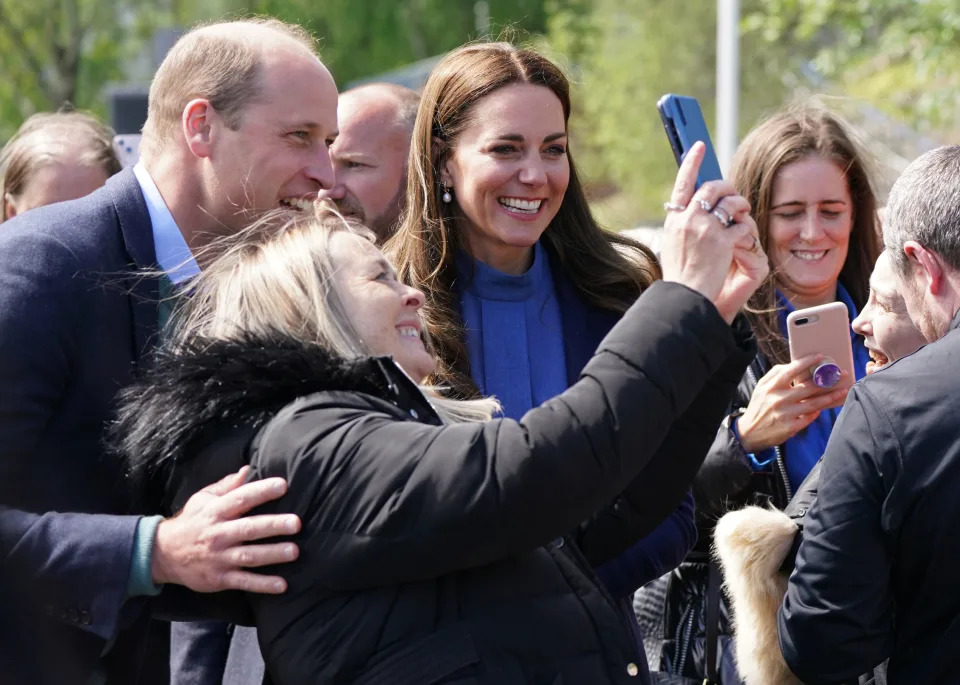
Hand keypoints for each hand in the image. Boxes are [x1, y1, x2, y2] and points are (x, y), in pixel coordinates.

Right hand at [151, 466, 300, 593]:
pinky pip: (244, 582)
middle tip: (296, 523)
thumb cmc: (191, 522)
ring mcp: (219, 558)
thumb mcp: (202, 499)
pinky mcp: (219, 578)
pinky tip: (282, 585)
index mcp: (216, 511)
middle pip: (248, 529)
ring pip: (248, 556)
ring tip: (294, 551)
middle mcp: (218, 534)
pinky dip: (263, 584)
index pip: (240, 499)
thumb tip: (248, 469)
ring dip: (272, 554)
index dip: (261, 491)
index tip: (283, 485)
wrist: (163, 554)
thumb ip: (227, 486)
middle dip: (273, 526)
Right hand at [660, 142, 765, 321]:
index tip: (699, 147)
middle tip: (736, 198)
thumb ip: (683, 225)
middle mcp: (688, 219)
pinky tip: (743, 242)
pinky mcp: (722, 241)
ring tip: (743, 216)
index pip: (682, 183)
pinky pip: (743, 225)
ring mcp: (705, 229)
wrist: (684, 296)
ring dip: (742, 207)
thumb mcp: (673, 245)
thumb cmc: (680, 275)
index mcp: (674, 219)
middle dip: (728, 189)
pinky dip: (747, 231)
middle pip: (713, 188)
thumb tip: (695, 208)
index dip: (692, 162)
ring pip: (732, 203)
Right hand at [737, 354, 850, 452]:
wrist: (749, 433)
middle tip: (842, 374)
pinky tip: (828, 406)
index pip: (791, 371)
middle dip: (827, 379)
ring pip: (813, 403)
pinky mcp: (790, 427)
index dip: (806, 362)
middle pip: (808, 387)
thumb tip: (793, 365)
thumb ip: (775, 374)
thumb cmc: (758, 407)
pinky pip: (809, 417)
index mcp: (771, 387)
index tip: (820, 356)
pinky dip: (818, 412)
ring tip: (843, 391)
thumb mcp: (761, 387)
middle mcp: (779, 399)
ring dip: (830, 397)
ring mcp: (786, 414)